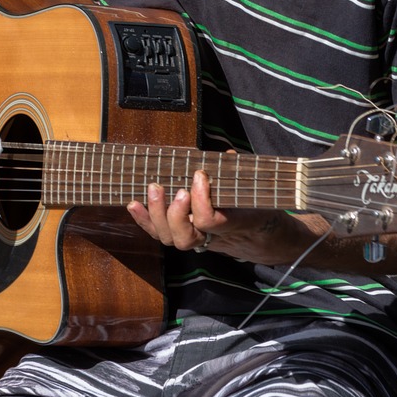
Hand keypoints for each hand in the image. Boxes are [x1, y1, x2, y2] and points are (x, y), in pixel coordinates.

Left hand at [127, 169, 305, 262]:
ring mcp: (196, 239)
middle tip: (176, 189)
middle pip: (185, 237)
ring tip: (154, 188)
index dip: (201, 200)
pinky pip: (161, 234)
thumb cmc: (258, 207)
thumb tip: (227, 156)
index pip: (210, 221)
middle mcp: (211, 238)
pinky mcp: (184, 235)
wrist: (263, 237)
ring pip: (170, 239)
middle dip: (174, 214)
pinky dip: (144, 220)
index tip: (200, 175)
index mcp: (233, 224)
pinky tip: (133, 203)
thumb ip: (242, 173)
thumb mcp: (258, 189)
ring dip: (157, 214)